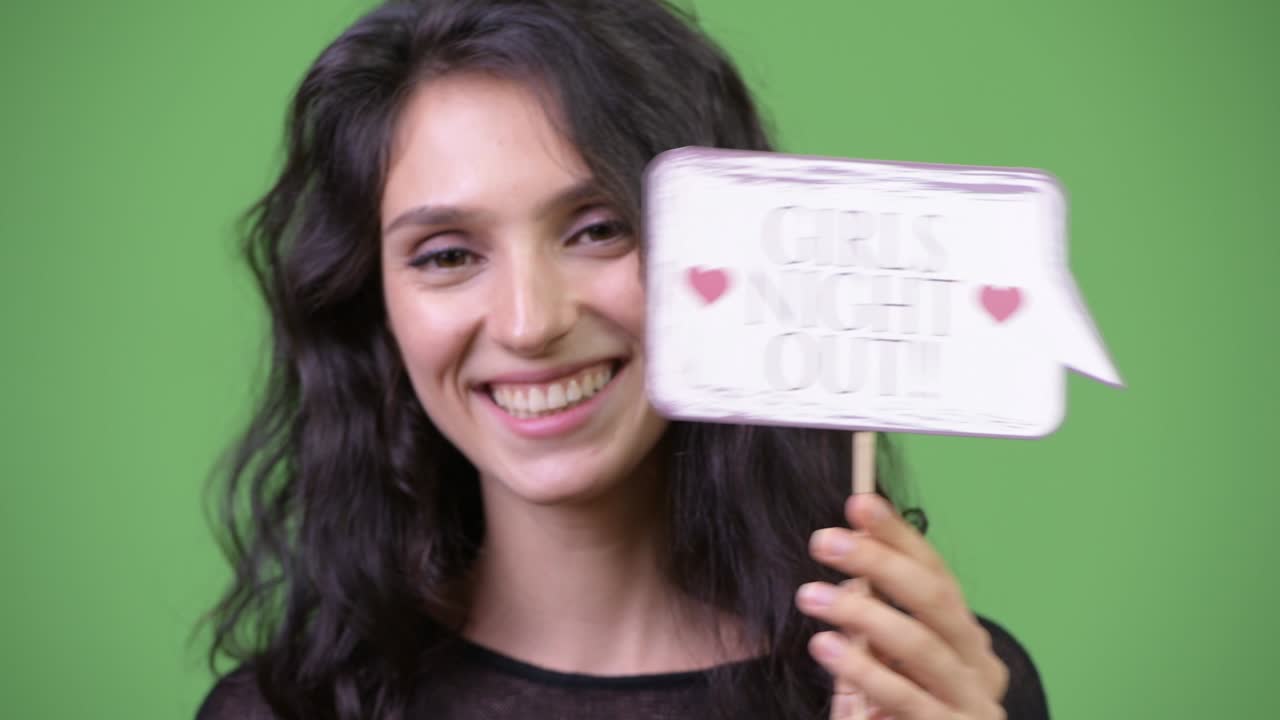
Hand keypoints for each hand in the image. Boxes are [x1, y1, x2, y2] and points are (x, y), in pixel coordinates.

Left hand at [795, 494, 1008, 718]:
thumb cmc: (908, 714)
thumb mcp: (894, 663)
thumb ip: (876, 618)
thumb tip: (844, 546)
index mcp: (964, 635)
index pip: (935, 571)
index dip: (898, 535)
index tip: (857, 502)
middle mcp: (977, 664)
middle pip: (933, 600)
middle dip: (878, 562)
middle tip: (823, 540)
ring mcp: (971, 704)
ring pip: (921, 648)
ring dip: (863, 615)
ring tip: (810, 597)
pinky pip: (909, 703)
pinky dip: (869, 677)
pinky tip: (830, 653)